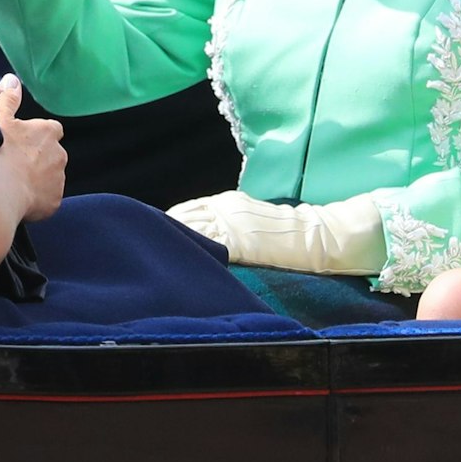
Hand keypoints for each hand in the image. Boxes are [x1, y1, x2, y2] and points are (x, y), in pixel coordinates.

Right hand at [0, 74, 65, 220]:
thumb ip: (7, 98)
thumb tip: (12, 79)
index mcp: (49, 132)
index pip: (50, 130)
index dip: (35, 136)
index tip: (19, 143)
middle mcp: (60, 154)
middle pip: (51, 154)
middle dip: (37, 159)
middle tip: (12, 165)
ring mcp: (59, 180)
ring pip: (49, 177)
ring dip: (37, 180)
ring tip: (13, 184)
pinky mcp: (54, 202)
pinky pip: (46, 200)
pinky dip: (35, 201)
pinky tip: (17, 200)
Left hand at [167, 190, 385, 274]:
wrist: (314, 234)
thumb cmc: (285, 231)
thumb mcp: (251, 217)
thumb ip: (228, 222)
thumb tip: (207, 233)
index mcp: (228, 201)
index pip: (188, 209)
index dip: (170, 222)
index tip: (155, 233)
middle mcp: (225, 207)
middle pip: (182, 216)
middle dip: (164, 231)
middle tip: (147, 244)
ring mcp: (231, 223)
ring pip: (189, 228)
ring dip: (172, 240)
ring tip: (156, 255)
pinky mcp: (238, 241)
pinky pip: (207, 244)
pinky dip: (191, 249)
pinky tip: (180, 260)